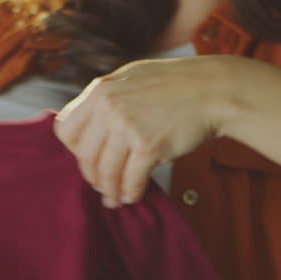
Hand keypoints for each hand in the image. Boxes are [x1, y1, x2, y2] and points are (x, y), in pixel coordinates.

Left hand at [53, 55, 238, 206]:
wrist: (214, 90)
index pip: (66, 130)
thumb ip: (108, 100)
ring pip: (105, 172)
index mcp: (101, 90)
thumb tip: (90, 131)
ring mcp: (128, 126)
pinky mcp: (149, 145)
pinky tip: (134, 196)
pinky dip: (131, 192)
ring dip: (111, 191)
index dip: (75, 150)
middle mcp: (110, 106)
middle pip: (84, 155)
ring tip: (116, 199)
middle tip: (102, 187)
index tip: (89, 159)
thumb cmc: (176, 86)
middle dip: (92, 176)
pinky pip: (130, 179)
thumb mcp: (132, 79)